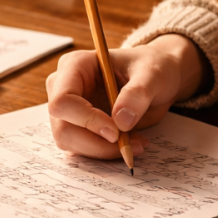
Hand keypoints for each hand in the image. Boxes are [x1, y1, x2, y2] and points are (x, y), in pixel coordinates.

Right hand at [45, 34, 204, 159]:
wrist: (155, 79)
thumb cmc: (151, 68)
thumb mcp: (152, 74)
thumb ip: (138, 93)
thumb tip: (121, 121)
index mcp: (75, 66)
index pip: (63, 100)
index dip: (86, 120)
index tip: (115, 132)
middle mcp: (63, 87)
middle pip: (63, 127)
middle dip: (96, 142)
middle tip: (129, 144)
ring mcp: (68, 109)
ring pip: (70, 142)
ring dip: (102, 150)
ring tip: (135, 142)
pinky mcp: (77, 126)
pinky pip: (81, 148)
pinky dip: (105, 152)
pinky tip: (128, 143)